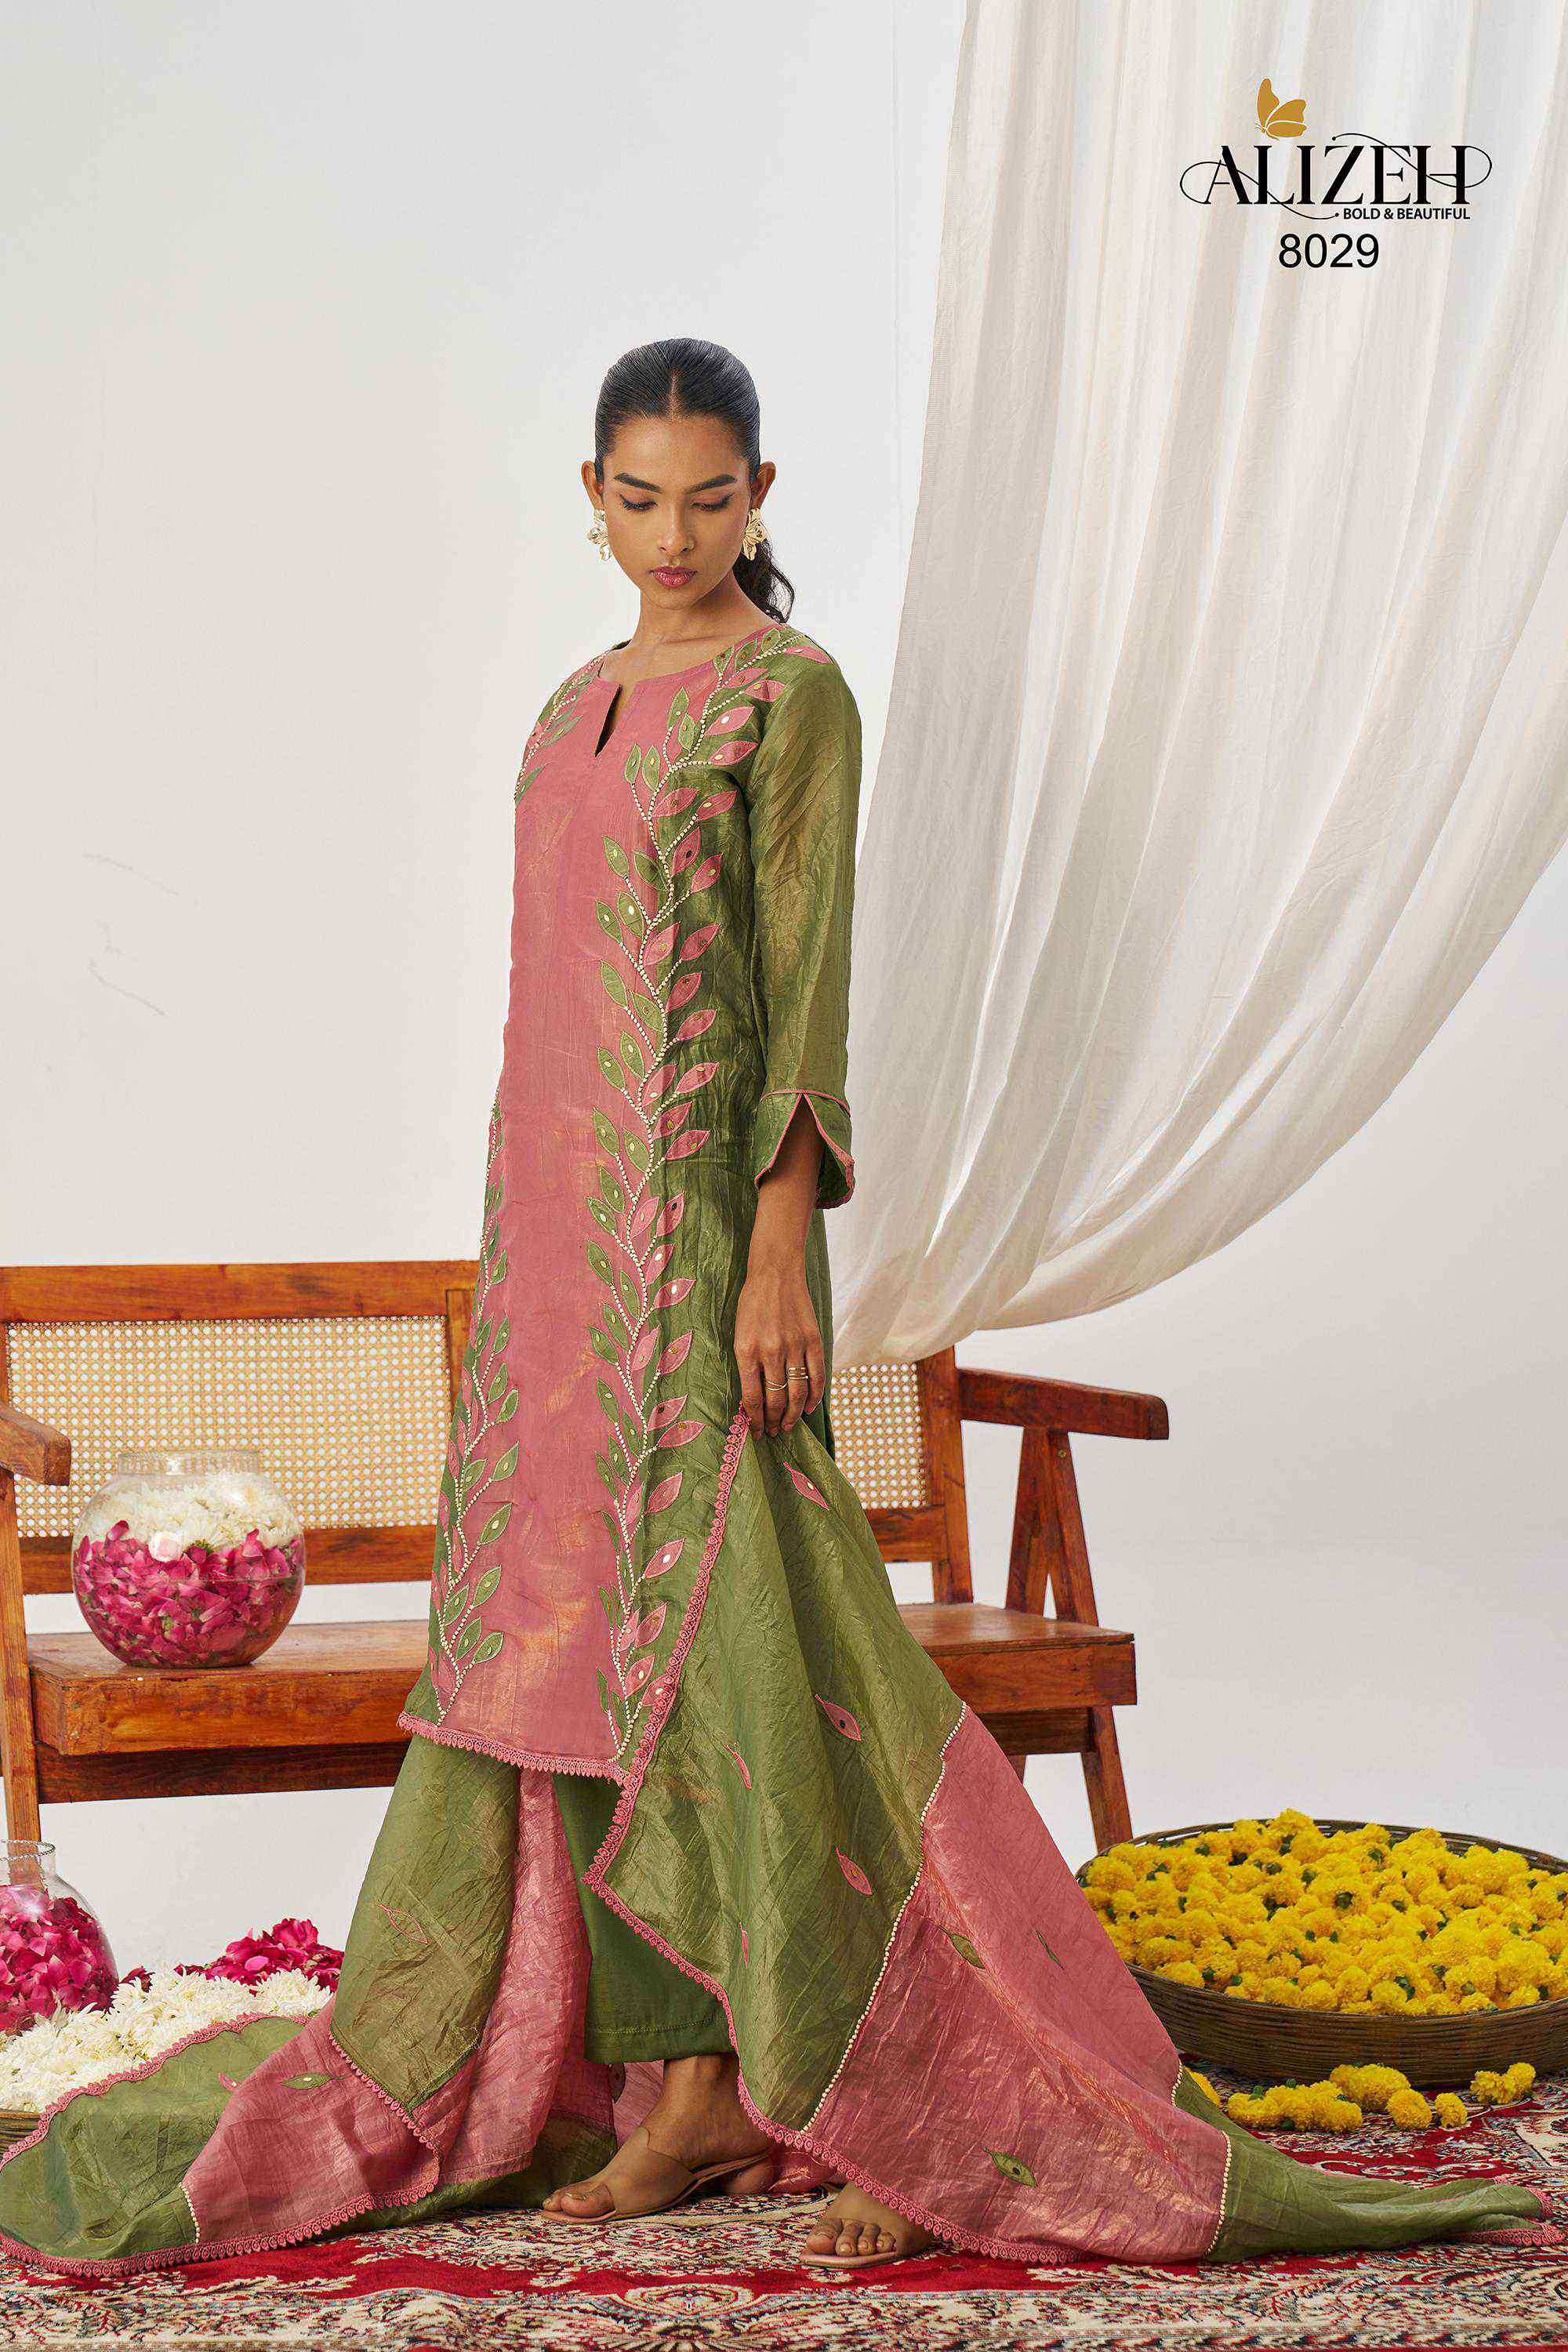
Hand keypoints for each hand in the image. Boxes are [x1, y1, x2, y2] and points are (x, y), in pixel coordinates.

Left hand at [735, 1251, 825, 1435]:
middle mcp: (770, 1351)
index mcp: (746, 1351)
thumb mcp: (738, 1334)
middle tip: (773, 1431)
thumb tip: (753, 1398)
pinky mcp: (813, 1339)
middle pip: (775, 1400)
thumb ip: (747, 1364)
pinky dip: (814, 1395)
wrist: (776, 1273)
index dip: (754, 1421)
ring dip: (792, 1414)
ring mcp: (794, 1346)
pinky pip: (816, 1375)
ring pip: (796, 1392)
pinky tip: (808, 1406)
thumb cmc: (752, 1303)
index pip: (752, 1398)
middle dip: (773, 1421)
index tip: (756, 1432)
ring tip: (788, 1425)